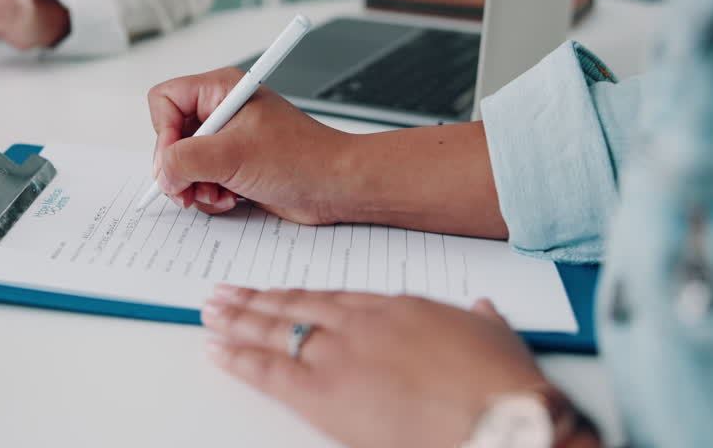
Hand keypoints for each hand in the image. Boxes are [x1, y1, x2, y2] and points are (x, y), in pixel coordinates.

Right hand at [147, 67, 356, 223]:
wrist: (337, 187)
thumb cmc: (302, 159)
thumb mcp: (233, 156)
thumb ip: (185, 160)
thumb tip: (161, 173)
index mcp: (221, 90)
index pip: (164, 101)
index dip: (164, 133)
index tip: (176, 160)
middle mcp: (221, 111)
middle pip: (170, 137)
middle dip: (179, 169)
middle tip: (189, 188)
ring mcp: (227, 140)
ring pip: (183, 164)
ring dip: (195, 186)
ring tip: (219, 194)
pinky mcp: (234, 165)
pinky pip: (201, 180)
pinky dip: (209, 195)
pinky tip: (231, 199)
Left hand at [203, 286, 551, 447]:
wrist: (501, 419)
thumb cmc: (503, 386)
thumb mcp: (496, 339)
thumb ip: (481, 319)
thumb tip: (483, 308)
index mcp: (397, 308)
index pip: (334, 297)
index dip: (300, 296)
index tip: (278, 293)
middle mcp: (361, 324)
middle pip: (295, 306)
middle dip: (255, 301)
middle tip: (224, 293)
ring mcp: (340, 354)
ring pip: (275, 330)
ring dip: (237, 322)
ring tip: (209, 313)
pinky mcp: (325, 393)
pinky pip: (268, 370)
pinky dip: (237, 358)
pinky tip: (215, 349)